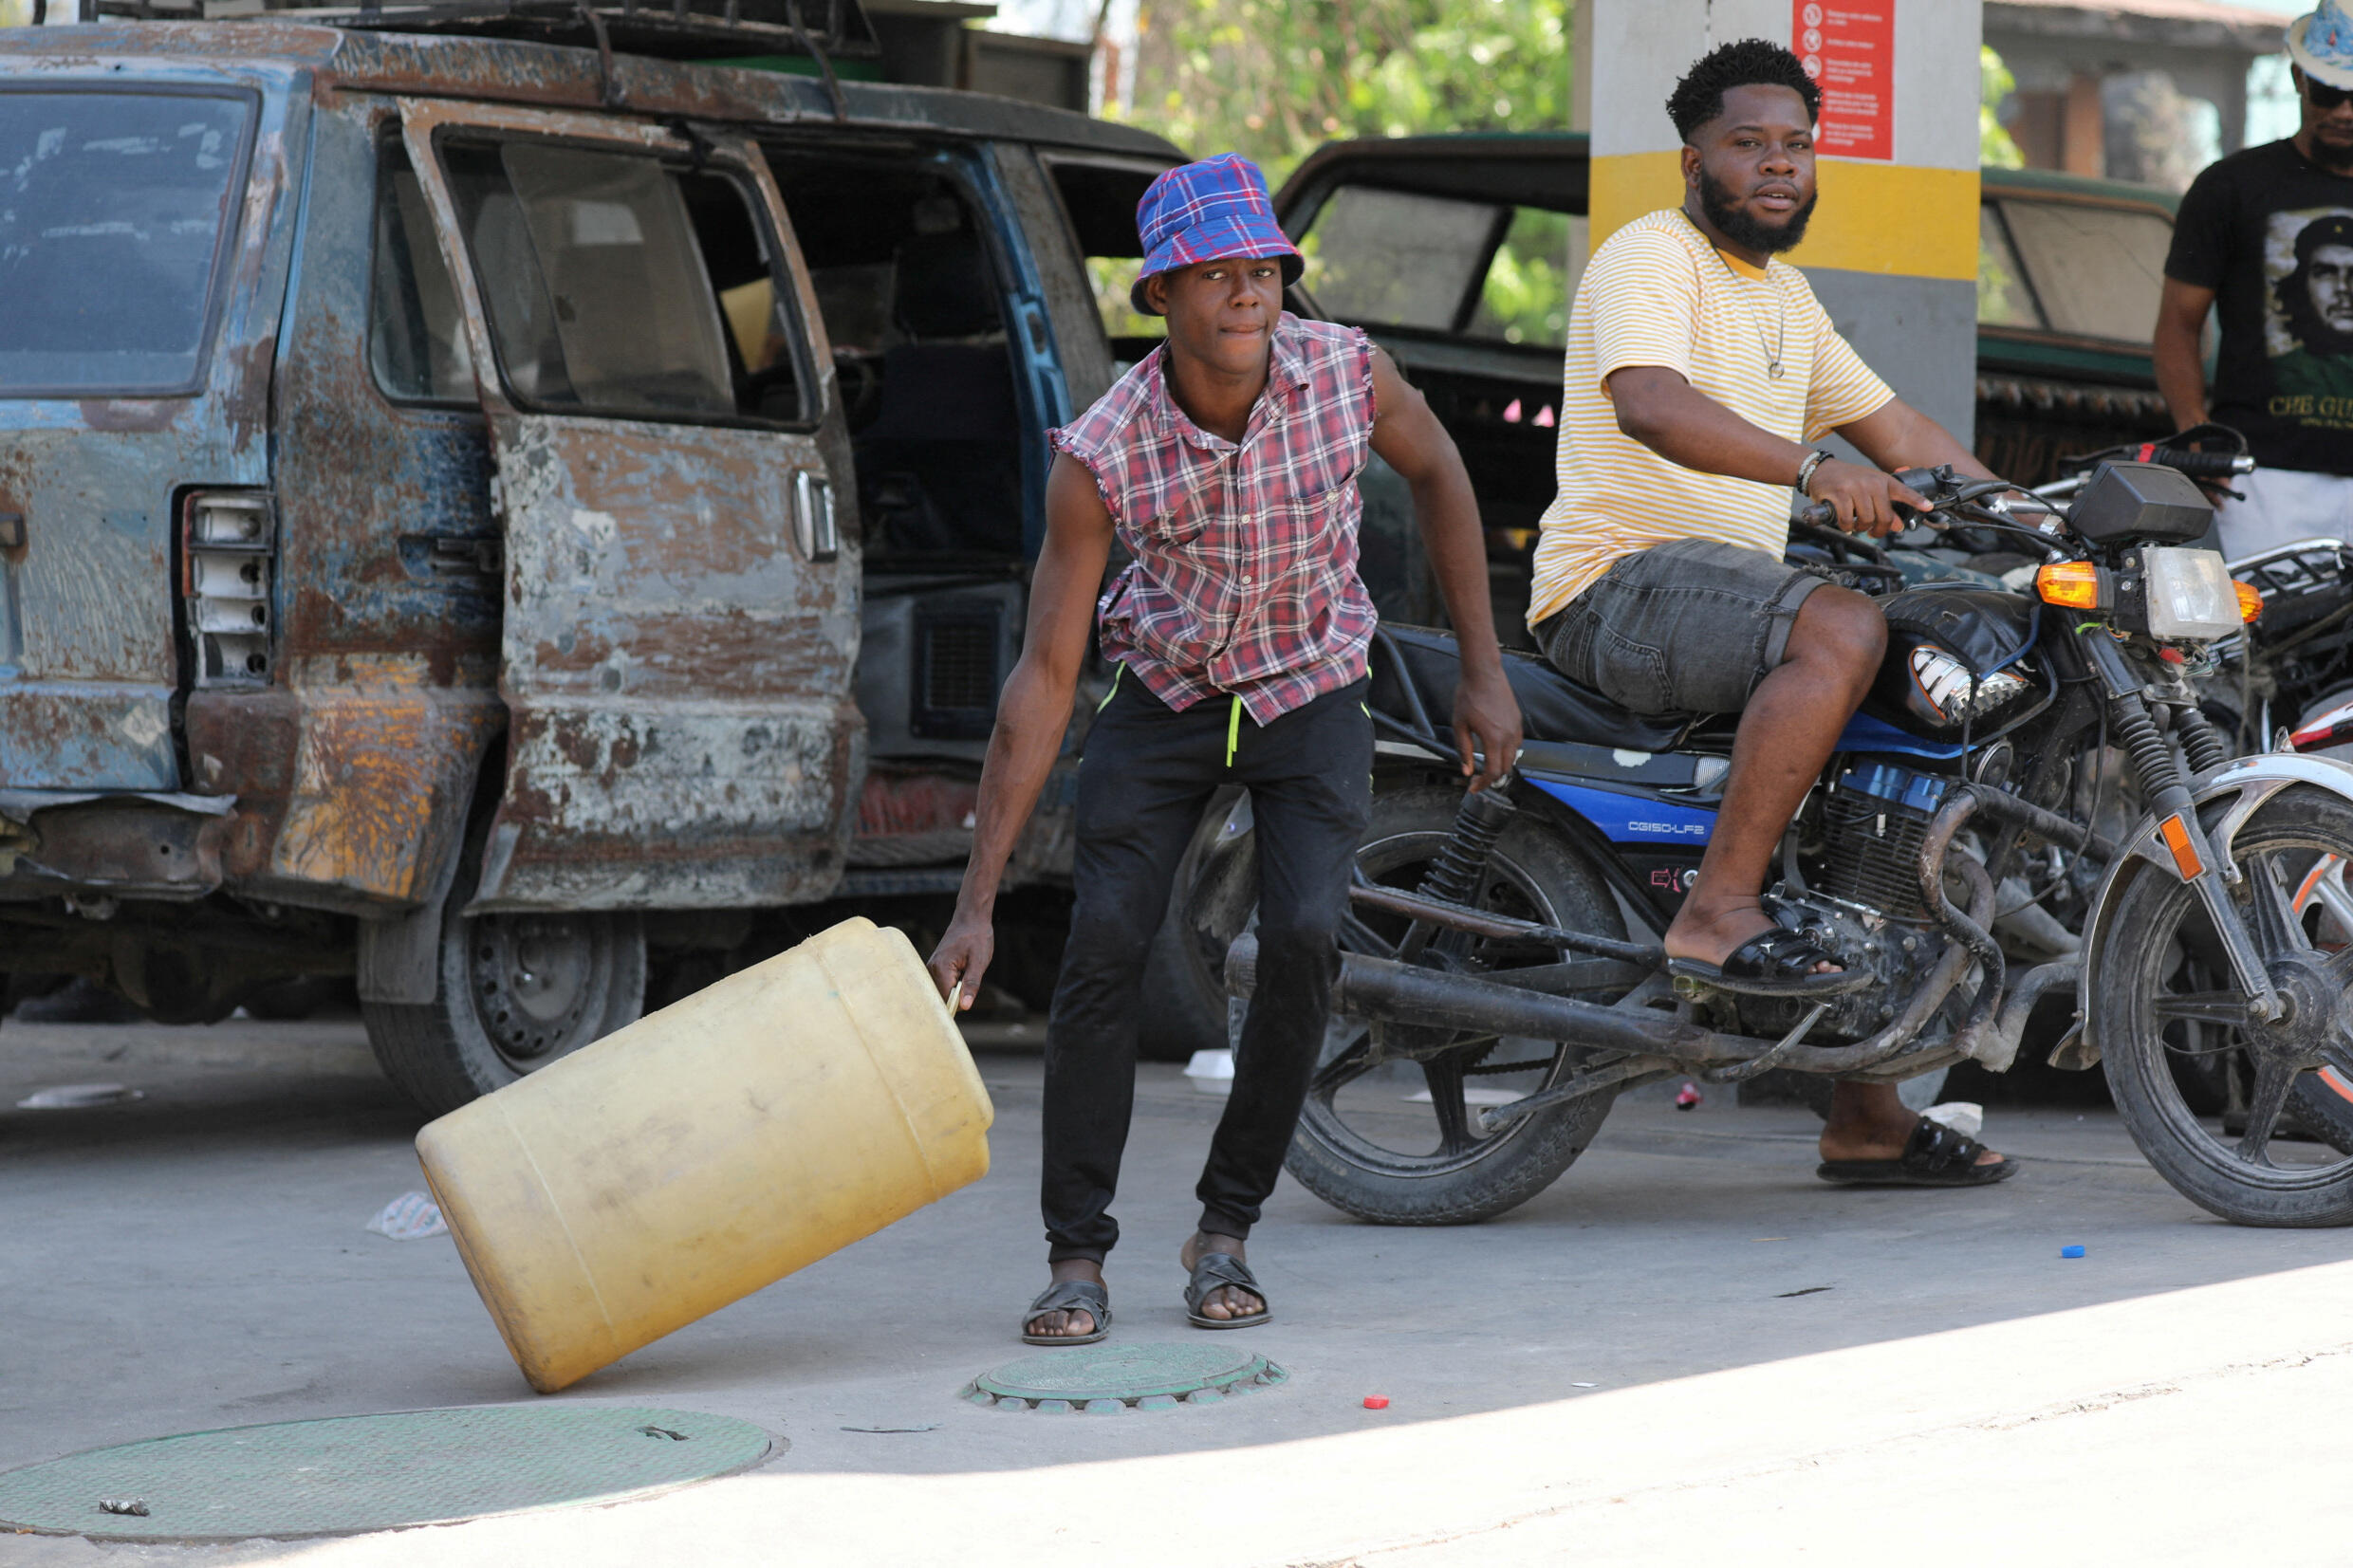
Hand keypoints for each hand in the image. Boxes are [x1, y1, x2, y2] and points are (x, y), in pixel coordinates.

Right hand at [927, 908, 994, 1010]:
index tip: (967, 1003)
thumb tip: (965, 1007)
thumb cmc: (976, 938)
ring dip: (954, 992)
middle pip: (940, 998)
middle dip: (955, 999)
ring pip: (941, 992)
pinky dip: (952, 986)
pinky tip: (960, 976)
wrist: (971, 919)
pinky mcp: (935, 968)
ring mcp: (931, 968)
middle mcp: (931, 970)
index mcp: (941, 969)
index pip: (944, 1001)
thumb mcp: (979, 962)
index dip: (957, 1007)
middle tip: (968, 985)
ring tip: (964, 977)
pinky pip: (942, 985)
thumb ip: (971, 985)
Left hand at [1452, 664, 1522, 792]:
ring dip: (1501, 765)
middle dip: (1492, 777)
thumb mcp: (1459, 725)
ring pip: (1513, 757)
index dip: (1483, 784)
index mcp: (1493, 738)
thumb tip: (1467, 770)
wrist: (1483, 673)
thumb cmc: (1469, 695)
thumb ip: (1464, 750)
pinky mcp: (1518, 720)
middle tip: (1478, 779)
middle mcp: (1509, 735)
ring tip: (1487, 764)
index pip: (1493, 771)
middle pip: (1506, 768)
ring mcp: (1516, 727)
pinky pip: (1516, 743)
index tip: (1474, 787)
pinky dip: (1507, 752)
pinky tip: (1495, 748)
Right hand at [1805, 458, 1927, 537]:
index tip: (1928, 507)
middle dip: (1878, 530)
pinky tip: (1844, 523)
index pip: (1904, 491)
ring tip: (1855, 525)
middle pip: (1884, 516)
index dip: (1917, 501)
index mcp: (1883, 480)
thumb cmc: (1848, 481)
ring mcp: (1855, 487)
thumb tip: (1898, 526)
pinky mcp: (1839, 493)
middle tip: (1872, 532)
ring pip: (1866, 519)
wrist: (1821, 470)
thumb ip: (1885, 506)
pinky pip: (1846, 519)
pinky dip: (1845, 526)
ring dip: (1860, 528)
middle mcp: (1871, 482)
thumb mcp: (1869, 488)